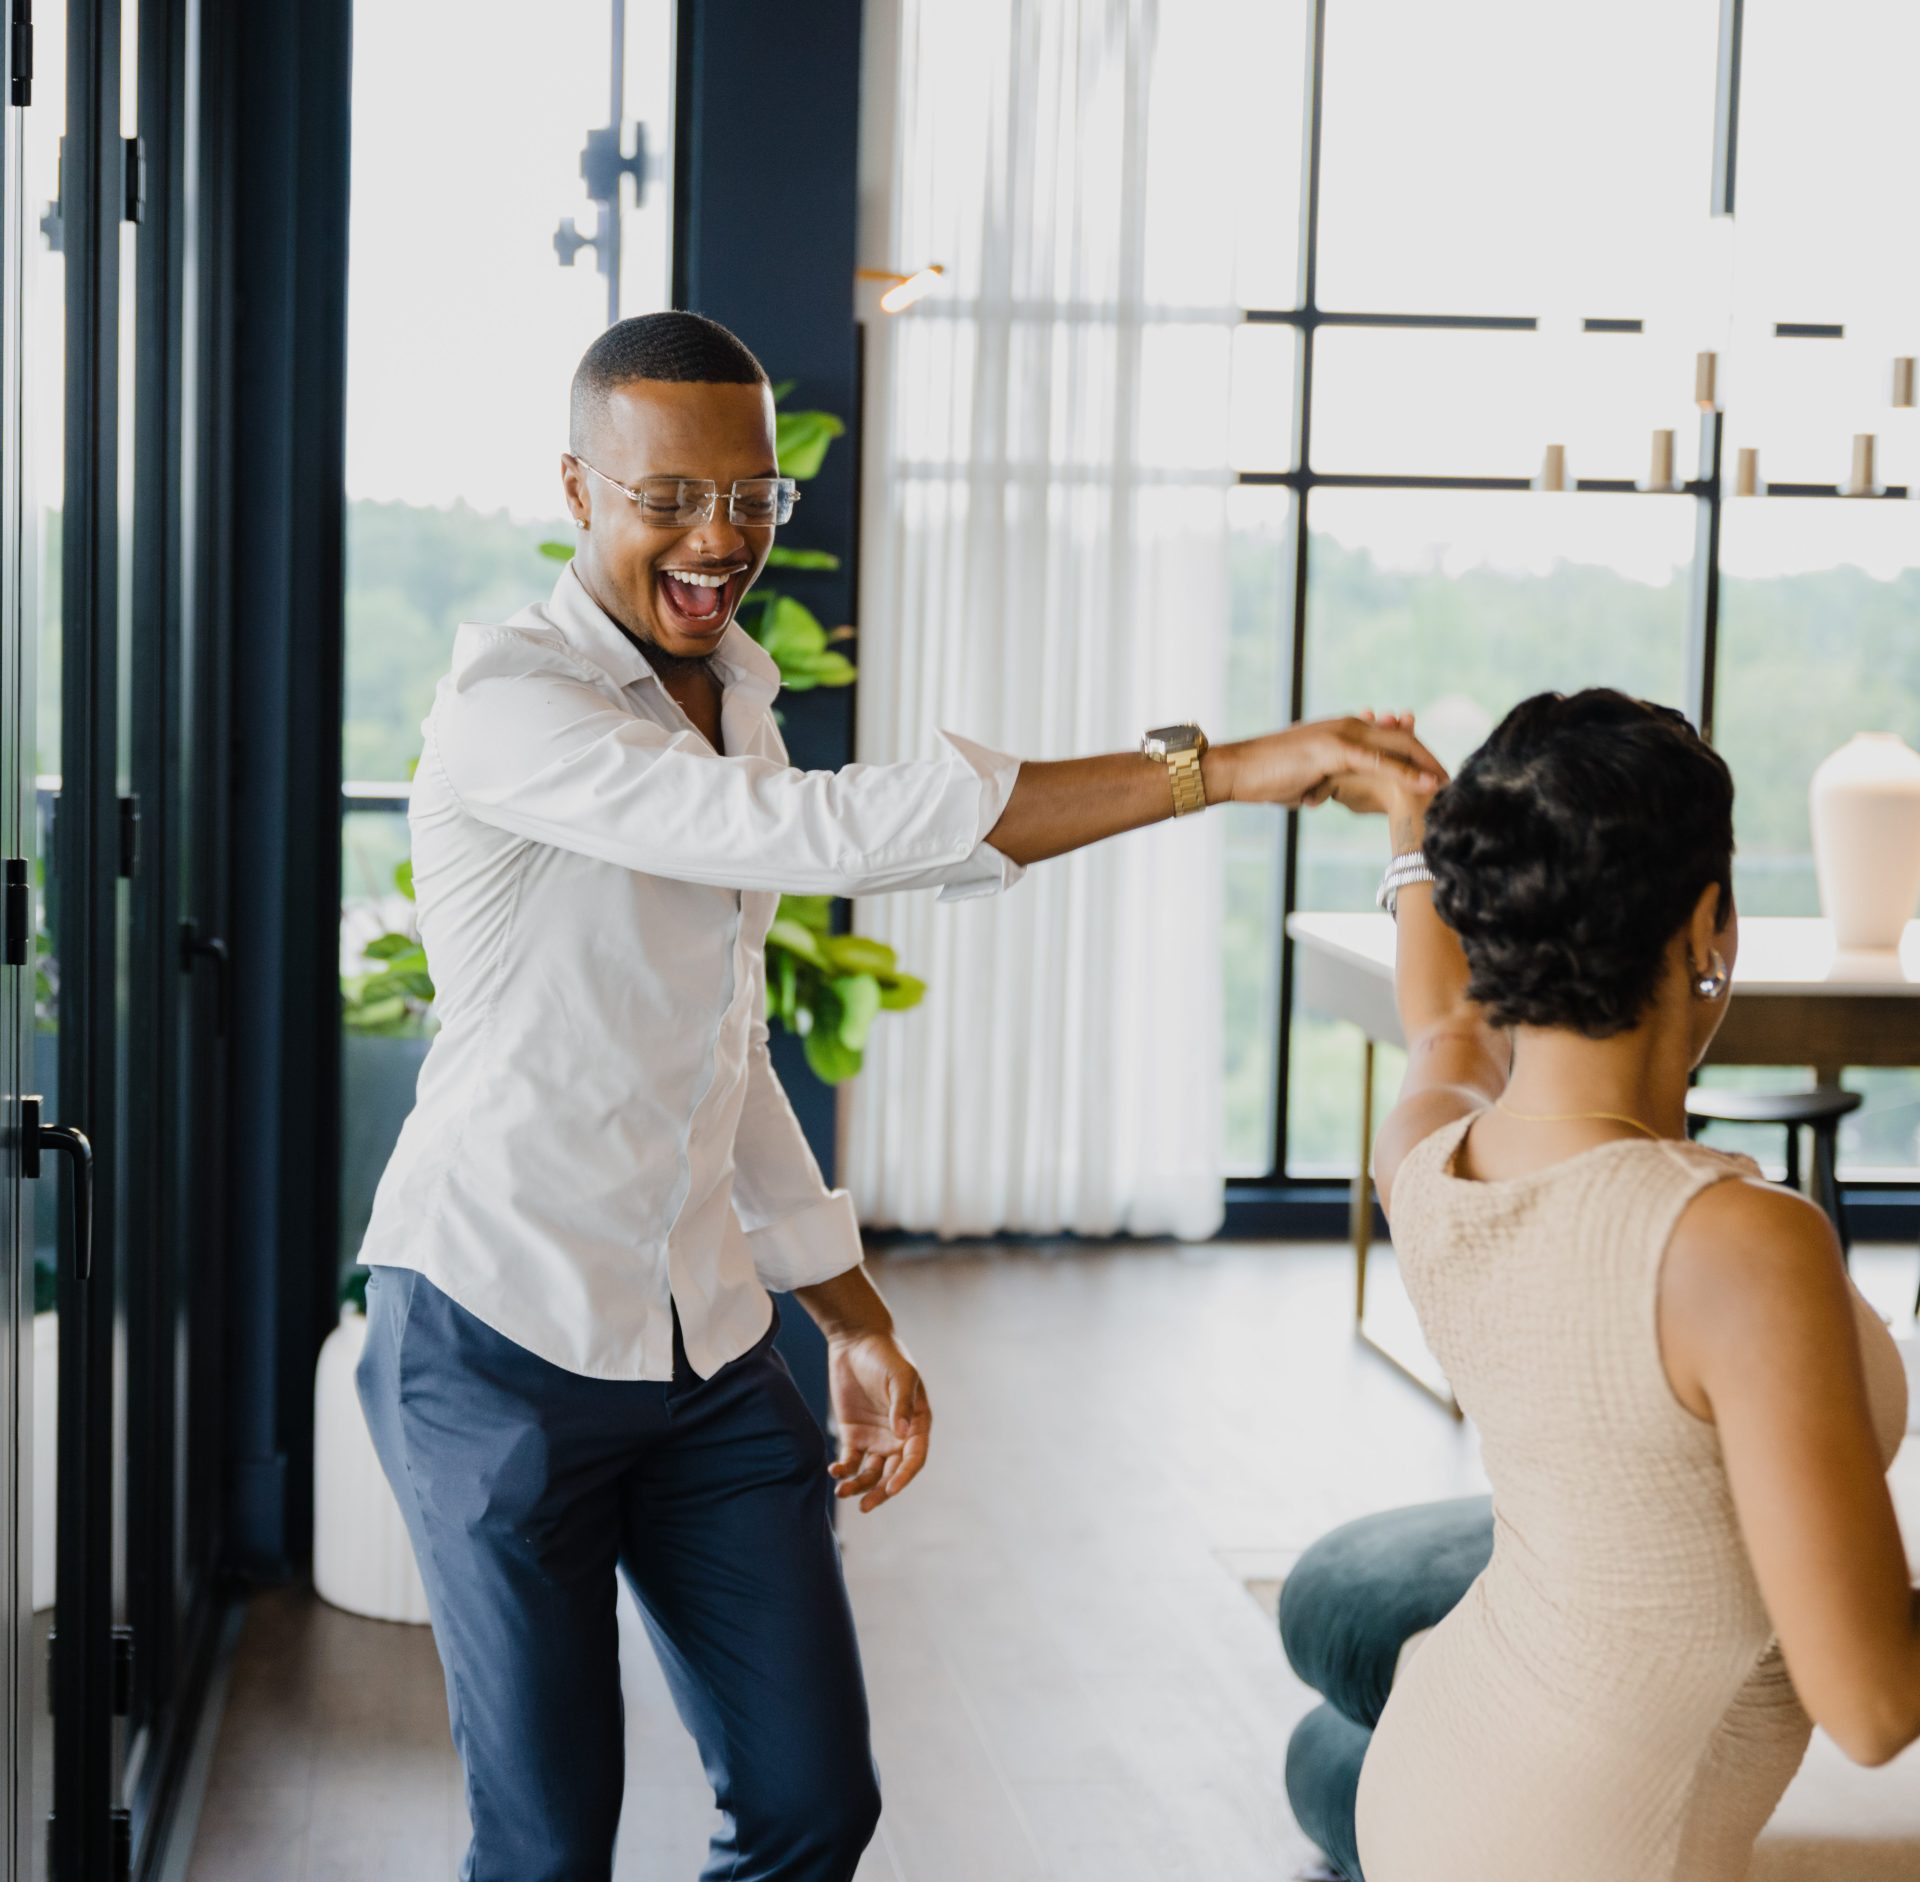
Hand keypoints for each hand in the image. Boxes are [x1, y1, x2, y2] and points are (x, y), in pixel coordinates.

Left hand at [825, 1331, 930, 1511]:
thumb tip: (902, 1435)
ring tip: (842, 1491)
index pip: (914, 1458)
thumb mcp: (900, 1376)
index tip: (891, 1488)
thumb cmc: (885, 1355)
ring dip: (859, 1486)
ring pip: (870, 1472)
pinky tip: (834, 1471)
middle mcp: (898, 1436)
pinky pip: (850, 1461)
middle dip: (880, 1491)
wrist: (856, 1341)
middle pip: (892, 1473)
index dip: (904, 1476)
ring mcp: (875, 1437)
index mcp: (916, 1424)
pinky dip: (844, 1470)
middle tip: (865, 1505)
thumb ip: (902, 1403)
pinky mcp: (853, 1434)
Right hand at [1208, 714, 1443, 810]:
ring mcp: (1341, 734)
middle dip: (1432, 761)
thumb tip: (1321, 793)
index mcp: (1343, 730)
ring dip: (1428, 767)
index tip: (1438, 778)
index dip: (1418, 757)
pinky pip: (1379, 762)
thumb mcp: (1302, 776)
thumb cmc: (1264, 777)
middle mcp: (1348, 725)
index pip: (1393, 740)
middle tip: (1454, 784)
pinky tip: (1426, 784)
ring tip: (1450, 787)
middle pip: (1405, 740)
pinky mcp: (1333, 750)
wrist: (1235, 770)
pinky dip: (1406, 773)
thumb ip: (1319, 777)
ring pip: (1398, 748)